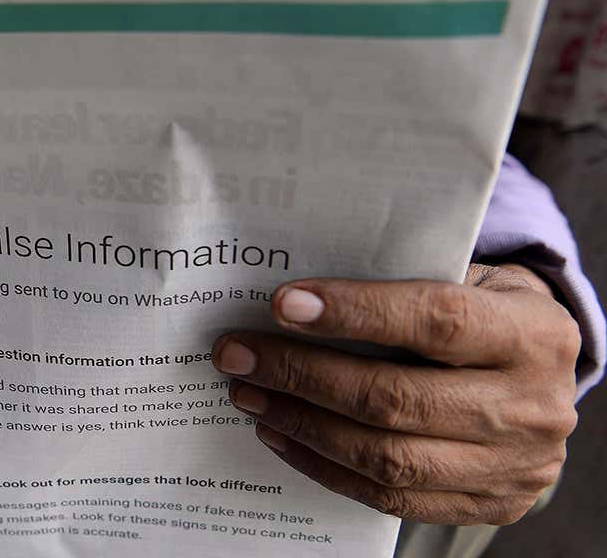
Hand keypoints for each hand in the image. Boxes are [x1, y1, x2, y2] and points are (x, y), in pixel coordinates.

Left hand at [213, 264, 580, 524]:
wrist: (546, 375)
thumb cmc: (487, 311)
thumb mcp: (471, 278)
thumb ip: (404, 281)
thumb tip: (297, 297)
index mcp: (532, 335)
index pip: (435, 321)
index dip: (354, 312)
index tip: (281, 304)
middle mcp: (531, 407)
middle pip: (396, 398)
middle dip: (301, 375)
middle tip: (237, 354)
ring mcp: (513, 466)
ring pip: (387, 458)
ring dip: (302, 425)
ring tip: (249, 394)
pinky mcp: (490, 505)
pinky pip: (392, 499)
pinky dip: (325, 466)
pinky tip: (281, 434)